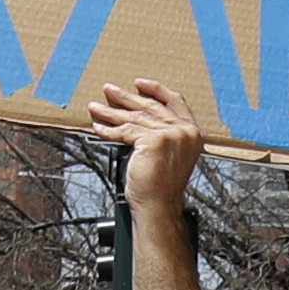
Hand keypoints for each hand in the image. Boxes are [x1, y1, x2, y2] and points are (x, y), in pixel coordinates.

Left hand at [81, 77, 205, 214]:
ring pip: (135, 118)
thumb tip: (136, 117)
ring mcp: (171, 135)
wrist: (159, 206)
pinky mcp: (154, 140)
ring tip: (96, 107)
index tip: (139, 84)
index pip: (175, 101)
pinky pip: (125, 131)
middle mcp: (185, 131)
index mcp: (192, 132)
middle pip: (150, 107)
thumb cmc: (161, 187)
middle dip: (125, 97)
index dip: (156, 90)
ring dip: (111, 112)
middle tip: (109, 90)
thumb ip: (162, 134)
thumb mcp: (168, 154)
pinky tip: (98, 127)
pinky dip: (108, 130)